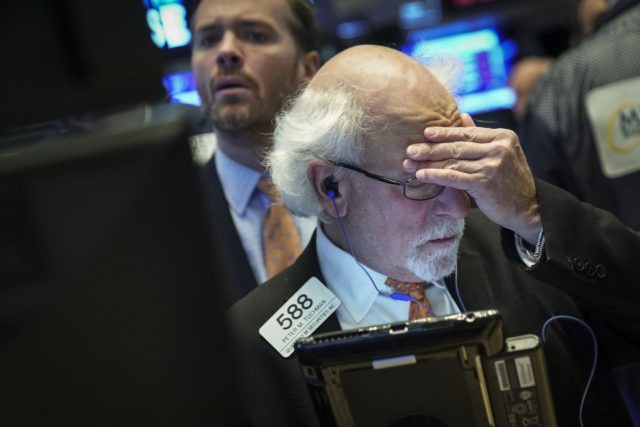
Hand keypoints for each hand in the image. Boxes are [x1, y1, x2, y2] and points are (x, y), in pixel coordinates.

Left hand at [403, 113, 541, 243]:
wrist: (529, 208)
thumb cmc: (510, 181)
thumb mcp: (502, 153)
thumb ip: (481, 136)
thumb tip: (463, 116)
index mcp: (502, 137)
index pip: (467, 133)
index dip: (444, 133)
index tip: (425, 133)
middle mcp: (499, 148)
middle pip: (457, 146)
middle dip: (430, 148)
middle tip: (410, 149)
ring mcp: (492, 165)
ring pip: (453, 161)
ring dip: (428, 163)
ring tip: (409, 163)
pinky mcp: (484, 183)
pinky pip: (453, 177)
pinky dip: (435, 175)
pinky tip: (421, 175)